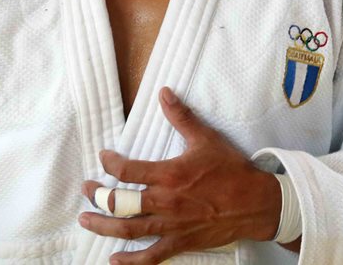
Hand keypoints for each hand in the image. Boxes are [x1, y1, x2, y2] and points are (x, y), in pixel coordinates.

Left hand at [79, 87, 281, 263]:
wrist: (256, 203)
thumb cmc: (232, 171)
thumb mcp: (206, 138)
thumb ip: (181, 117)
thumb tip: (164, 93)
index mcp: (169, 175)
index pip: (127, 171)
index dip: (110, 164)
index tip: (103, 157)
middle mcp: (165, 202)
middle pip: (120, 203)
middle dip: (98, 197)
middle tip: (87, 190)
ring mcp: (171, 225)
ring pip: (128, 230)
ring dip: (103, 226)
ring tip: (86, 220)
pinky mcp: (180, 242)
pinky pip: (151, 256)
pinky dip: (131, 261)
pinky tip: (114, 260)